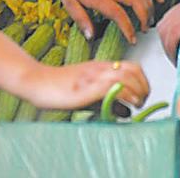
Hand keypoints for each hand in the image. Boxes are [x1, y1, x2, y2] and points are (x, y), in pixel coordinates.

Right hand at [25, 59, 148, 111]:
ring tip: (138, 103)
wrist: (36, 81)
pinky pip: (113, 86)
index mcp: (100, 68)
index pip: (132, 67)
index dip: (143, 81)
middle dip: (144, 85)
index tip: (143, 96)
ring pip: (127, 75)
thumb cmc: (57, 89)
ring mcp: (93, 76)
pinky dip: (125, 94)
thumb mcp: (88, 94)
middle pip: (134, 69)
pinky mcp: (87, 87)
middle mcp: (100, 69)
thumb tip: (128, 112)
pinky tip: (126, 104)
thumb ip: (108, 100)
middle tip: (143, 100)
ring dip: (138, 90)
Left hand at [52, 0, 161, 43]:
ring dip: (149, 6)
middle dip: (144, 17)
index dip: (128, 28)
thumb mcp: (69, 3)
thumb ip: (81, 20)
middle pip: (136, 1)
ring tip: (149, 20)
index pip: (119, 14)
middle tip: (144, 29)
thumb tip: (91, 37)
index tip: (132, 39)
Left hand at [158, 0, 179, 60]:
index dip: (168, 35)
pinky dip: (172, 49)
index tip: (174, 47)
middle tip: (174, 56)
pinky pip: (173, 36)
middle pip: (162, 26)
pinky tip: (178, 58)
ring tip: (176, 60)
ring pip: (164, 32)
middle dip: (165, 44)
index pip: (169, 19)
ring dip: (167, 49)